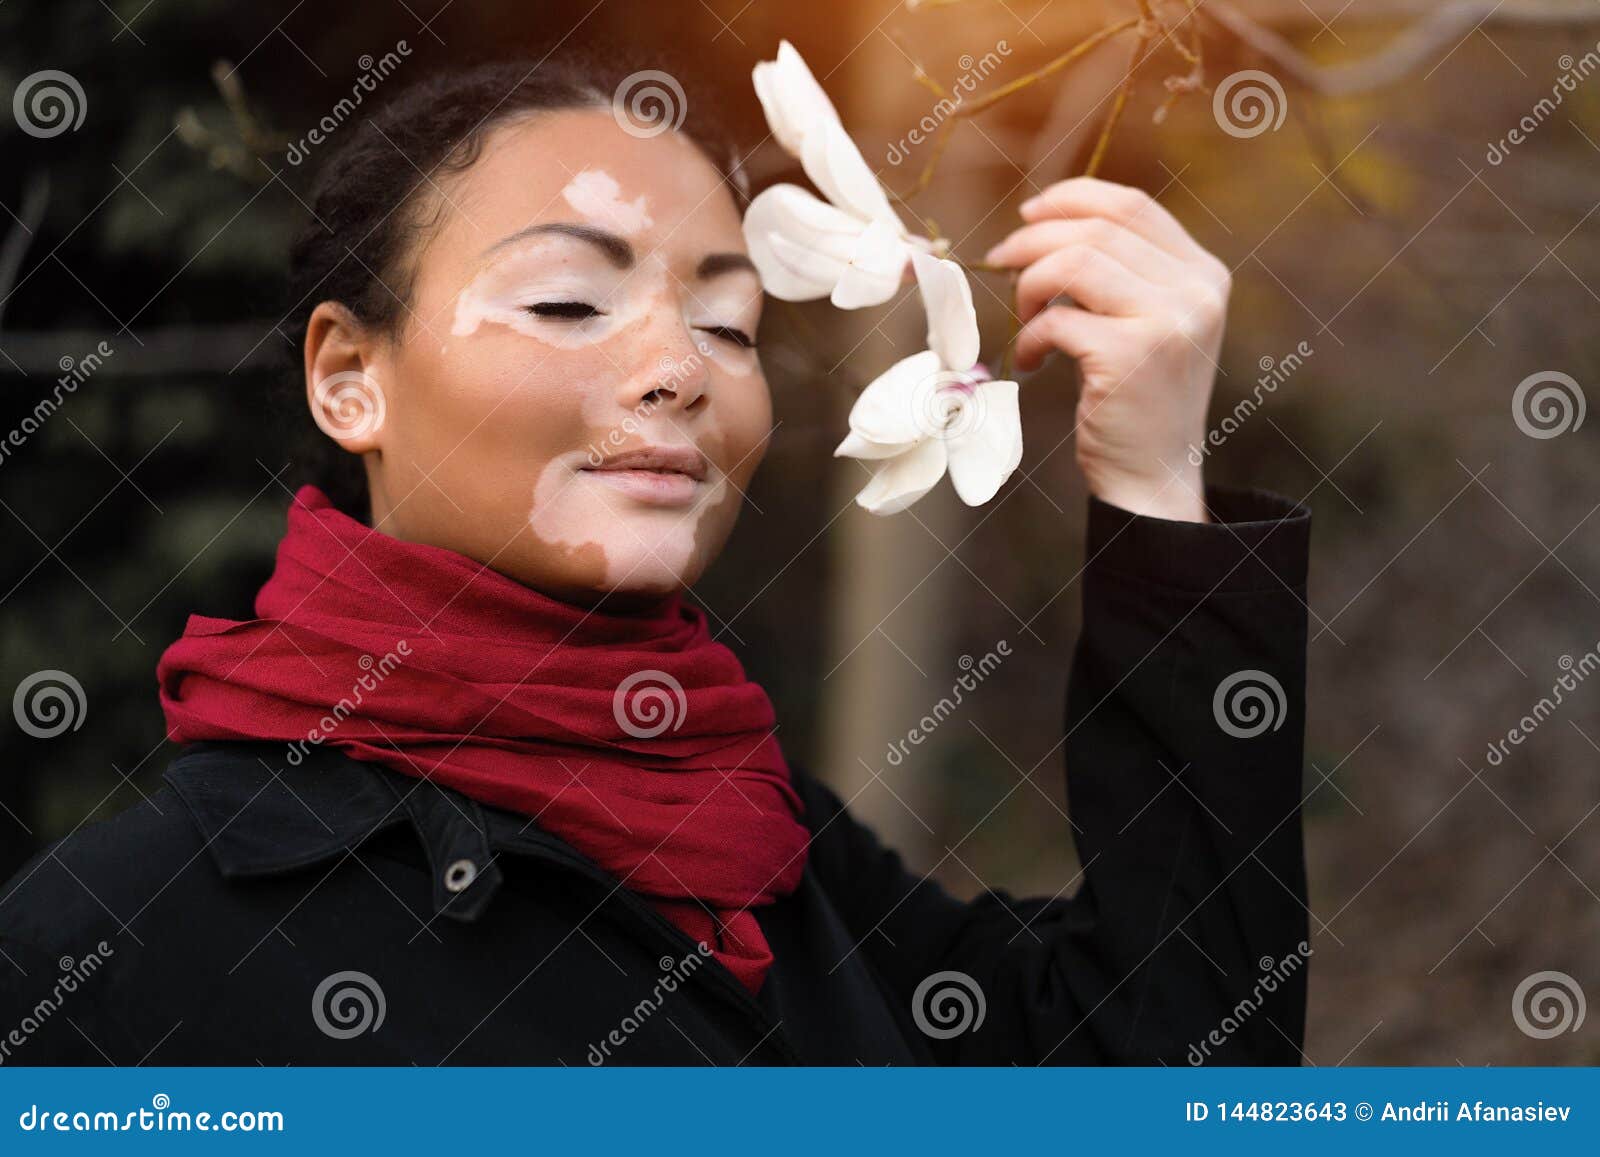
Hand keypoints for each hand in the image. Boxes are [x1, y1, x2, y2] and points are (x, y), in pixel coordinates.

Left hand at [983, 177, 1229, 522]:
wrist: (1154, 475)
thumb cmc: (1138, 399)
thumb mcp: (1148, 323)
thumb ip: (1125, 273)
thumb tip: (1049, 223)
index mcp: (1203, 273)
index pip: (1133, 206)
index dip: (1072, 199)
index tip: (1029, 215)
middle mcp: (1196, 291)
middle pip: (1096, 230)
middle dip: (1034, 242)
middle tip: (1001, 264)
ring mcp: (1168, 321)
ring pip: (1074, 263)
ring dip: (1030, 286)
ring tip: (1024, 318)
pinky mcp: (1131, 355)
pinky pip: (1057, 321)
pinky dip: (1031, 338)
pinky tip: (1033, 361)